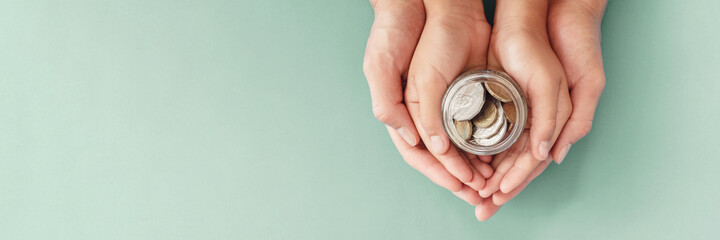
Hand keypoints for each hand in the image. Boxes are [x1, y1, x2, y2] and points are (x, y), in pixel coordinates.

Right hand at [363, 0, 492, 201]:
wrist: (431, 4)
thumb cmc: (396, 31)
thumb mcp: (383, 65)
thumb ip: (393, 104)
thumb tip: (418, 142)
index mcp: (399, 112)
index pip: (419, 154)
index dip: (440, 172)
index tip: (461, 185)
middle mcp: (422, 114)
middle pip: (441, 157)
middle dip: (460, 178)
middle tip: (481, 193)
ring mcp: (443, 105)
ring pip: (460, 146)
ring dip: (474, 165)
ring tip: (494, 180)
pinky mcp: (463, 93)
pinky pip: (474, 125)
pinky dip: (485, 142)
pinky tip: (500, 153)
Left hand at [475, 0, 607, 219]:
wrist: (534, 19)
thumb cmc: (563, 48)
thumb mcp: (566, 86)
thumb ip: (558, 120)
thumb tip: (548, 155)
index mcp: (555, 123)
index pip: (533, 162)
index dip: (516, 181)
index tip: (498, 197)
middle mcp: (538, 121)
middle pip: (516, 163)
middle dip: (501, 186)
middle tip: (482, 206)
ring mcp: (520, 111)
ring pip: (503, 151)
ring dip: (490, 173)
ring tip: (473, 190)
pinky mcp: (503, 99)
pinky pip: (492, 131)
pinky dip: (482, 149)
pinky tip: (470, 160)